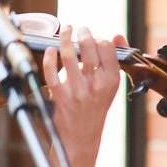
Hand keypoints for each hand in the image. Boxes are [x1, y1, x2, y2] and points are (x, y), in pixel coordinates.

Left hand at [39, 24, 125, 166]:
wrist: (81, 139)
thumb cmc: (95, 110)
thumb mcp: (110, 88)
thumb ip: (113, 62)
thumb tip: (117, 36)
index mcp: (111, 82)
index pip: (107, 49)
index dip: (100, 39)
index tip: (95, 38)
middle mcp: (95, 85)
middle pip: (88, 48)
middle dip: (83, 33)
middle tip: (79, 28)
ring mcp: (76, 91)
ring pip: (69, 56)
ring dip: (65, 38)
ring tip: (66, 30)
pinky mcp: (59, 96)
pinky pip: (51, 72)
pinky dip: (49, 57)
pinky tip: (51, 50)